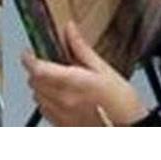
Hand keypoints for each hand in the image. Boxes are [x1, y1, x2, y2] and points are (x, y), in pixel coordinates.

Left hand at [20, 21, 147, 126]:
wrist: (131, 130)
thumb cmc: (122, 102)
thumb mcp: (104, 69)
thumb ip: (81, 49)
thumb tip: (69, 30)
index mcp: (72, 83)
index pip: (37, 69)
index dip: (29, 58)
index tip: (29, 52)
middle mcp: (63, 100)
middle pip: (34, 83)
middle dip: (36, 70)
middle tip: (45, 62)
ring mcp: (62, 116)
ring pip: (37, 97)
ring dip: (40, 86)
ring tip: (54, 80)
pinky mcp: (64, 127)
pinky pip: (45, 112)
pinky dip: (46, 101)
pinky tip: (60, 97)